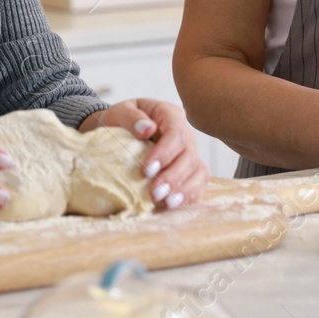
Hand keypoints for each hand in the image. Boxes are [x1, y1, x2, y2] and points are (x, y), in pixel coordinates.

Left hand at [84, 98, 208, 209]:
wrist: (120, 131)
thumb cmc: (119, 121)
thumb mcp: (119, 112)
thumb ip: (131, 117)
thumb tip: (148, 129)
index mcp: (170, 115)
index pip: (176, 133)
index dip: (165, 153)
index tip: (146, 170)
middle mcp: (185, 134)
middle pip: (190, 155)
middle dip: (173, 177)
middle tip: (155, 193)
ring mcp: (190, 153)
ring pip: (199, 171)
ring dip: (185, 189)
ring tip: (167, 203)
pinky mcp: (189, 170)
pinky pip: (199, 183)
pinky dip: (190, 196)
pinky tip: (175, 205)